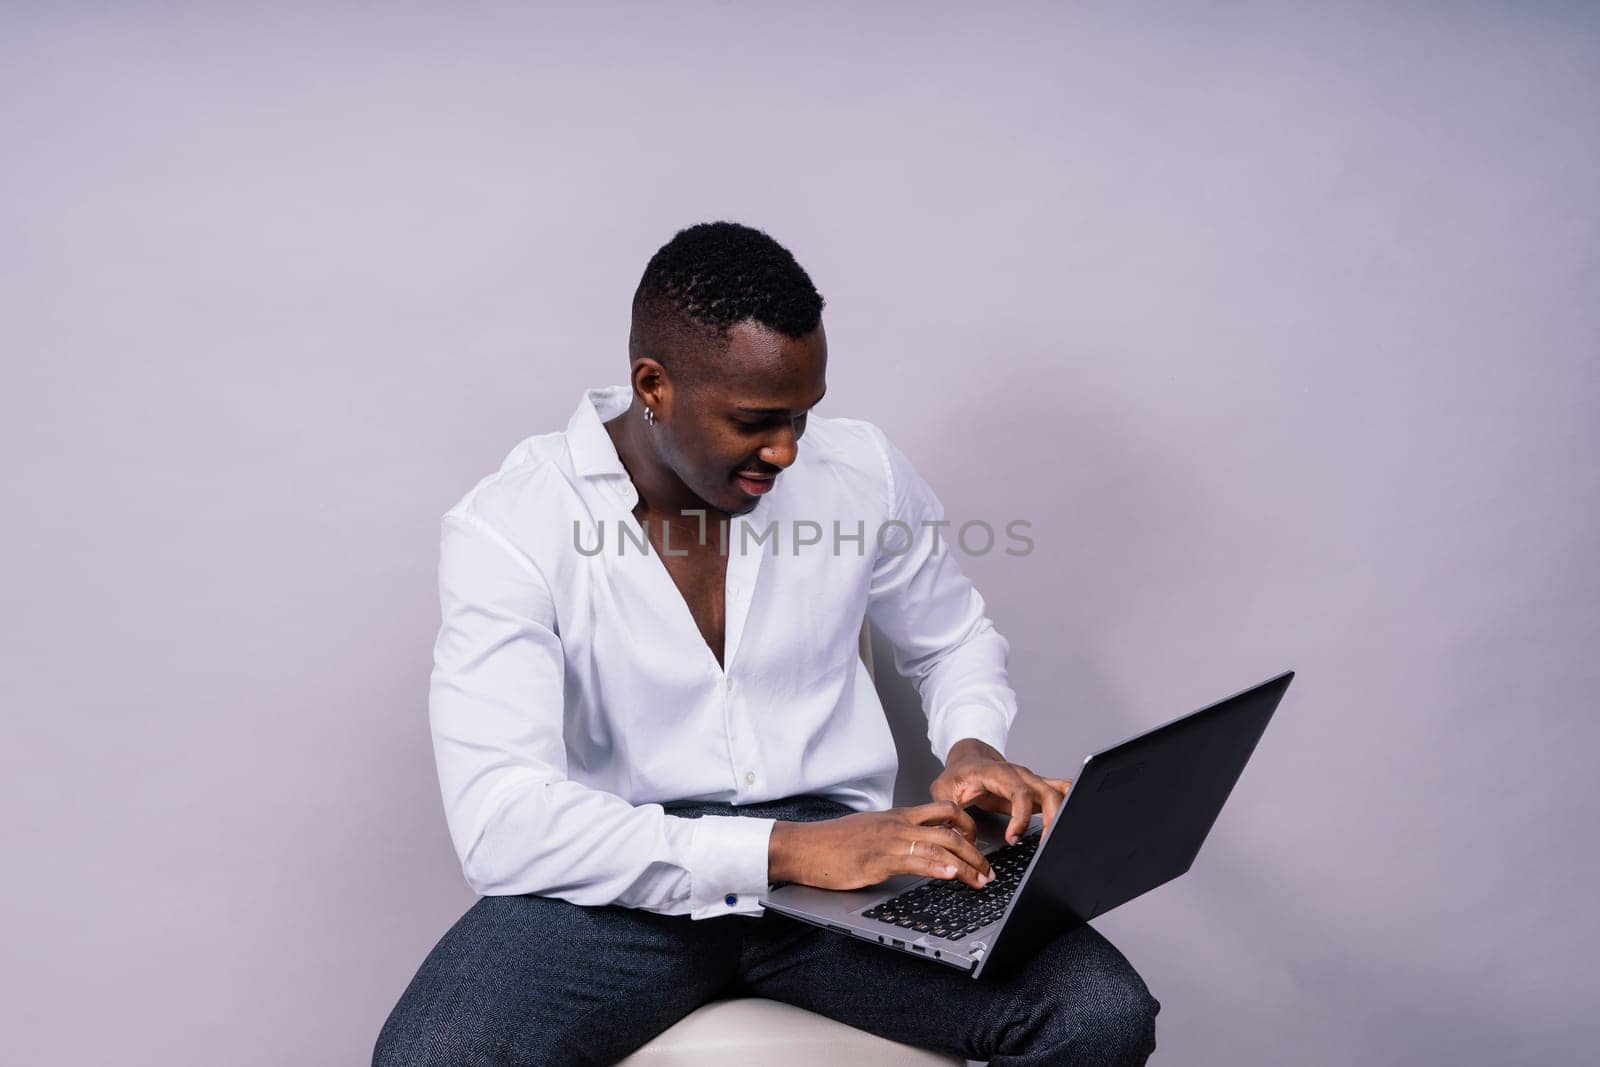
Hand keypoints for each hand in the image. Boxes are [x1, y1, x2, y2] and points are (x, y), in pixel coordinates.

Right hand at [768, 801, 995, 890]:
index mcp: (898, 816)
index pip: (944, 810)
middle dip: (976, 851)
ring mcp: (890, 840)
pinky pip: (916, 861)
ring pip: (940, 845)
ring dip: (966, 864)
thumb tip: (914, 849)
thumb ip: (895, 836)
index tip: (978, 845)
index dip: (968, 825)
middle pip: (951, 827)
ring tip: (980, 880)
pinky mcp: (879, 860)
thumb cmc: (832, 843)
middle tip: (988, 870)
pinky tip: (951, 876)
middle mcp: (898, 824)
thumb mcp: (870, 832)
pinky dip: (938, 868)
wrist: (804, 847)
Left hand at [931, 738, 1072, 843]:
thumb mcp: (943, 790)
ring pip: (1059, 792)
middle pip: (1047, 793)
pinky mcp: (1037, 789)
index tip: (1013, 837)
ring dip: (1062, 816)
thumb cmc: (958, 774)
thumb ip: (949, 813)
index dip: (1020, 816)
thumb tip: (963, 837)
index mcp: (998, 773)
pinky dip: (1070, 802)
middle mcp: (1020, 774)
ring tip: (1055, 840)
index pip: (1020, 792)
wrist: (968, 759)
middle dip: (1050, 820)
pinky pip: (1061, 790)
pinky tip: (1074, 817)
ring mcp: (1031, 780)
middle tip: (1040, 845)